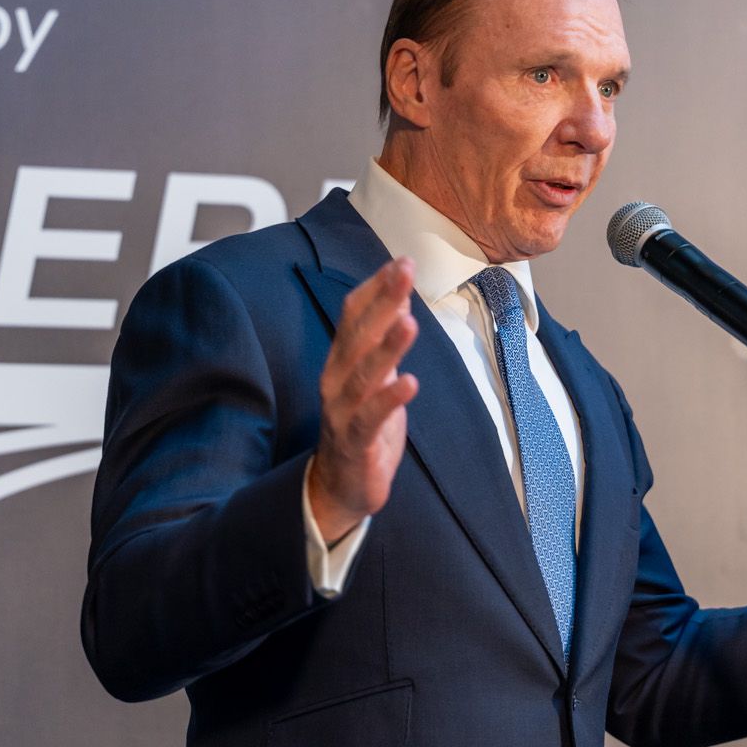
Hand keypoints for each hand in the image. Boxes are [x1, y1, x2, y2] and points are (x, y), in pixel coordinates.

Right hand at [308, 258, 419, 543]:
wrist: (342, 485)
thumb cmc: (362, 423)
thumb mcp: (375, 374)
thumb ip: (383, 336)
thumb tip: (399, 293)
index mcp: (341, 360)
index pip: (352, 314)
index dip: (375, 288)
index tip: (402, 261)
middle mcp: (336, 380)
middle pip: (357, 335)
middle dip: (382, 302)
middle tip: (404, 272)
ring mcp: (342, 411)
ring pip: (363, 375)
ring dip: (386, 348)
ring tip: (409, 322)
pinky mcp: (355, 441)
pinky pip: (371, 418)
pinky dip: (389, 400)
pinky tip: (410, 382)